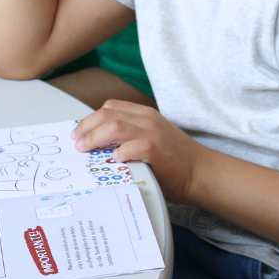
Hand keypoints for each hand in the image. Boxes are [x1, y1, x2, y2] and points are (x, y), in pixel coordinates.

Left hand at [72, 99, 209, 203]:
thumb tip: (98, 143)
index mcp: (144, 114)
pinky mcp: (157, 149)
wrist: (201, 172)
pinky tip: (113, 159)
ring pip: (115, 126)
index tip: (79, 132)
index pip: (110, 107)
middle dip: (86, 127)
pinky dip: (120, 151)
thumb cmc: (175, 159)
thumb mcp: (150, 137)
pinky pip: (134, 146)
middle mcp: (147, 119)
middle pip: (107, 114)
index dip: (90, 119)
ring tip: (85, 149)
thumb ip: (129, 135)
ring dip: (94, 137)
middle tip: (76, 142)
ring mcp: (153, 132)